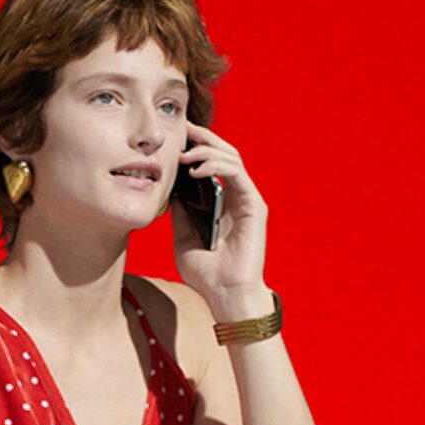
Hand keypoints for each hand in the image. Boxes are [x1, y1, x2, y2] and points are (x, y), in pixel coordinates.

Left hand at [171, 118, 268, 304]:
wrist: (226, 295)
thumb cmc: (207, 275)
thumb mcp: (183, 238)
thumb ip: (180, 213)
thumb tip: (170, 189)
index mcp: (222, 202)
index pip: (212, 164)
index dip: (197, 147)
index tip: (176, 139)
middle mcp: (237, 197)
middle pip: (224, 154)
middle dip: (203, 138)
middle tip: (183, 129)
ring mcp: (247, 199)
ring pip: (232, 158)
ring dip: (207, 151)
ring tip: (185, 155)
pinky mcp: (254, 205)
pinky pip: (236, 174)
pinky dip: (217, 166)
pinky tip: (196, 170)